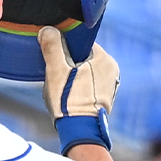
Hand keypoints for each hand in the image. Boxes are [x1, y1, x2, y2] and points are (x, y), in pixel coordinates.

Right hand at [39, 26, 117, 153]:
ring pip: (85, 72)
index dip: (64, 47)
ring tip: (60, 88)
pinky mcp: (105, 98)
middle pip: (83, 58)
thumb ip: (52, 47)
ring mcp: (110, 85)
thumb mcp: (56, 70)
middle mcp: (112, 70)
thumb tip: (48, 30)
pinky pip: (88, 85)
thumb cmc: (69, 100)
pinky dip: (77, 87)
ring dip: (71, 77)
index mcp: (104, 59)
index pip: (81, 43)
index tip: (53, 56)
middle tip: (54, 75)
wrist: (81, 131)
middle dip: (67, 64)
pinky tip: (67, 97)